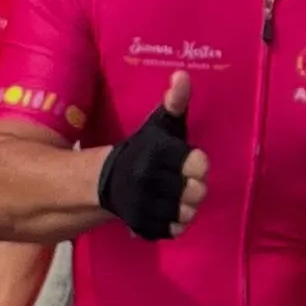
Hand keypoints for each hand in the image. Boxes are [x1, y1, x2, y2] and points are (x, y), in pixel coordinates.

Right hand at [95, 74, 206, 238]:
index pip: (199, 164)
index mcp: (157, 154)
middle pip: (198, 193)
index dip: (197, 165)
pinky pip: (173, 230)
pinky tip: (166, 210)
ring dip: (186, 206)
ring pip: (187, 214)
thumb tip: (183, 75)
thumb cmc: (143, 149)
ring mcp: (143, 206)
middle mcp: (147, 180)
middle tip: (183, 182)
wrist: (106, 180)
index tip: (188, 163)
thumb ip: (175, 102)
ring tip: (175, 196)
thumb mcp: (160, 125)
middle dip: (193, 187)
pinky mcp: (141, 226)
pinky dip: (173, 223)